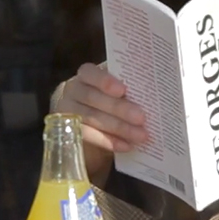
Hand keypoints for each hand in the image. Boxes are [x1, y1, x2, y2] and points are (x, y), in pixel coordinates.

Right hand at [53, 63, 147, 181]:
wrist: (87, 120)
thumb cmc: (108, 99)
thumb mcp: (115, 91)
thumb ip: (126, 90)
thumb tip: (150, 99)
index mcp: (86, 74)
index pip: (91, 73)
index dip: (105, 81)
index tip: (123, 90)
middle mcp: (72, 90)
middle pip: (93, 98)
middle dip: (119, 108)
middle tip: (141, 118)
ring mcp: (67, 111)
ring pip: (91, 118)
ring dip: (118, 128)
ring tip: (140, 136)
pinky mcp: (68, 131)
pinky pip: (87, 136)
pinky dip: (107, 141)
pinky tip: (125, 146)